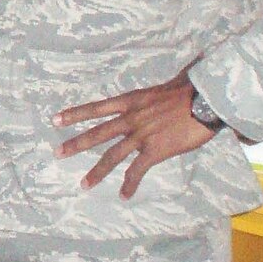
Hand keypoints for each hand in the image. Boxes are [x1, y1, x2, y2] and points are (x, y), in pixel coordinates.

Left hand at [55, 68, 219, 198]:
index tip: (55, 119)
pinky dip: (130, 184)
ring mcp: (141, 136)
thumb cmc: (193, 89)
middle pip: (97, 133)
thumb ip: (167, 83)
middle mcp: (131, 118)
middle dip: (75, 143)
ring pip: (112, 156)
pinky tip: (124, 195)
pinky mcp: (155, 151)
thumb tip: (186, 65)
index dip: (74, 114)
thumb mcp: (171, 82)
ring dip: (97, 172)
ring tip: (84, 184)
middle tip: (57, 152)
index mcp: (131, 101)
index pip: (96, 108)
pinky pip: (138, 171)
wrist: (207, 101)